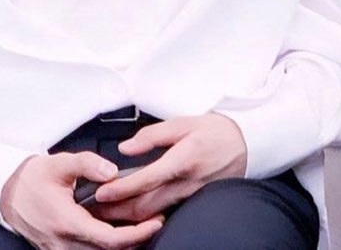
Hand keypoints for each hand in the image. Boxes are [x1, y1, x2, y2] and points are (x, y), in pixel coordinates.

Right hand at [0, 151, 163, 249]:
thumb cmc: (33, 178)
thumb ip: (88, 164)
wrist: (8, 193)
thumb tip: (112, 172)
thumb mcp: (61, 163)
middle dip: (135, 239)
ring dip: (122, 243)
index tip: (155, 223)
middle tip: (155, 221)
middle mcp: (65, 243)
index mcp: (68, 222)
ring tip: (140, 224)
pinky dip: (106, 244)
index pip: (110, 239)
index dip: (136, 234)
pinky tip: (116, 230)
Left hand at [93, 114, 246, 223]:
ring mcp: (189, 196)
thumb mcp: (183, 123)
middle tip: (94, 211)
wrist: (246, 144)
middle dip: (117, 211)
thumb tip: (126, 148)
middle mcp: (185, 184)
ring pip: (153, 213)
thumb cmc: (216, 131)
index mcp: (180, 161)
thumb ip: (152, 135)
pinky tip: (132, 215)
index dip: (120, 189)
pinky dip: (145, 216)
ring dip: (128, 217)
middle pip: (145, 206)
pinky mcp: (192, 200)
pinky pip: (165, 212)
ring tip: (106, 214)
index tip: (101, 192)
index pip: (145, 180)